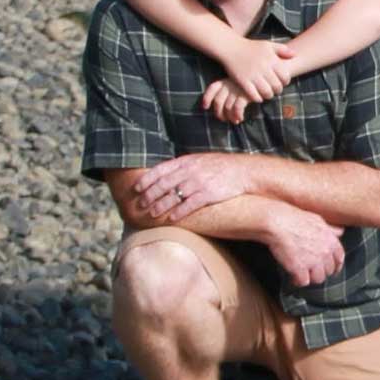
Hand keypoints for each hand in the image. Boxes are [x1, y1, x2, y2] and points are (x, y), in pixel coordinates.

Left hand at [133, 153, 248, 220]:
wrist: (243, 171)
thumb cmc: (220, 167)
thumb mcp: (200, 160)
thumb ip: (183, 167)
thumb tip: (166, 174)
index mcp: (186, 161)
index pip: (160, 170)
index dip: (146, 180)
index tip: (136, 188)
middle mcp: (190, 171)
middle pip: (164, 184)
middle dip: (149, 195)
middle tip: (140, 204)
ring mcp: (199, 183)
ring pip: (174, 196)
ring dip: (160, 206)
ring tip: (152, 214)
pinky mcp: (208, 194)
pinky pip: (189, 205)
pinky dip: (179, 212)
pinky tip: (172, 218)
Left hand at [202, 78, 250, 124]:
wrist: (267, 79)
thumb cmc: (252, 84)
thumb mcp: (239, 83)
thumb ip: (229, 91)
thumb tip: (220, 107)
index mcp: (226, 80)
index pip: (212, 88)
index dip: (207, 98)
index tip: (205, 107)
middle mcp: (230, 84)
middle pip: (218, 101)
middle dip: (219, 113)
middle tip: (224, 120)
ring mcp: (237, 90)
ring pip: (227, 107)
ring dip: (229, 118)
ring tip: (234, 121)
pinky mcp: (246, 95)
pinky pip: (237, 108)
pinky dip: (237, 116)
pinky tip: (240, 119)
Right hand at [222, 37, 294, 102]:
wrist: (231, 48)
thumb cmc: (251, 47)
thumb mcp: (267, 45)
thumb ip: (282, 49)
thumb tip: (294, 55)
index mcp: (271, 59)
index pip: (285, 77)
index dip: (285, 82)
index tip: (281, 82)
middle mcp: (263, 68)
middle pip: (277, 86)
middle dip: (277, 90)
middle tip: (274, 90)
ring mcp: (253, 75)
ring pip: (267, 93)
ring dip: (268, 95)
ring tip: (267, 93)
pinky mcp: (243, 81)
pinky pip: (254, 95)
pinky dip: (258, 98)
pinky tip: (258, 96)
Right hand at [265, 203, 344, 286]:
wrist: (277, 223)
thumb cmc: (294, 218)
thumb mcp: (317, 220)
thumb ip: (330, 229)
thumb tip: (340, 232)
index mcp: (330, 240)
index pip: (340, 258)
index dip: (336, 265)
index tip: (332, 269)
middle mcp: (324, 252)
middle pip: (328, 270)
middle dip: (321, 271)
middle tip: (311, 269)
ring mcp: (313, 262)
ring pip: (318, 279)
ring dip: (310, 277)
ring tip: (303, 274)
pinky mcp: (300, 269)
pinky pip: (303, 282)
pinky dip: (298, 281)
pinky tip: (293, 278)